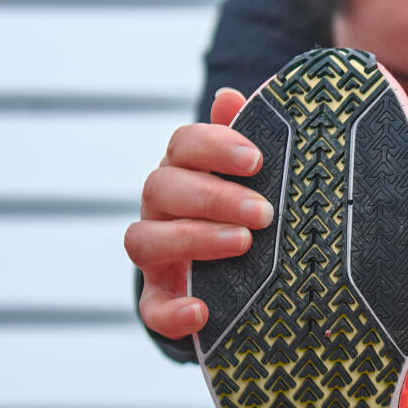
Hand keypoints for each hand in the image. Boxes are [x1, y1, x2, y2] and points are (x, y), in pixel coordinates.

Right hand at [125, 88, 274, 339]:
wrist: (242, 275)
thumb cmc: (252, 209)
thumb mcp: (254, 177)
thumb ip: (244, 139)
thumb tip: (230, 96)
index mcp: (186, 170)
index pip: (184, 144)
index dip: (215, 146)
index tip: (256, 159)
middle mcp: (161, 208)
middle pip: (162, 187)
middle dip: (214, 197)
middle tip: (263, 211)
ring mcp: (156, 254)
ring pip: (144, 240)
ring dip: (191, 239)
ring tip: (242, 244)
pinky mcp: (160, 299)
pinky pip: (152, 308)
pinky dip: (172, 312)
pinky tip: (201, 311)